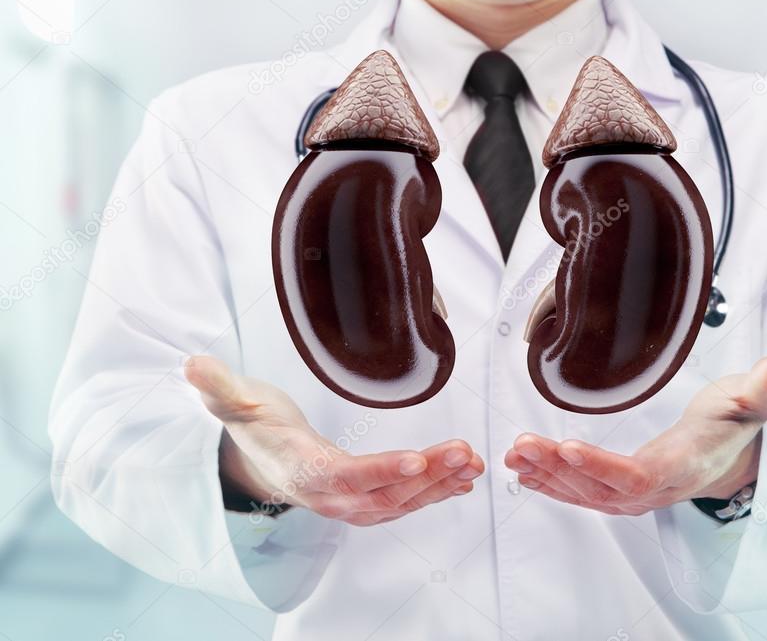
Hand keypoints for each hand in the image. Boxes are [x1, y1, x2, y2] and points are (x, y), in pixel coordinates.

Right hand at [185, 356, 484, 525]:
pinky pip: (402, 501)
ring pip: (398, 501)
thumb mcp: (234, 402)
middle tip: (464, 453)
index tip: (414, 461)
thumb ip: (219, 387)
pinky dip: (433, 491)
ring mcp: (348, 500)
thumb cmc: (254, 426)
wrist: (257, 455)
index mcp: (300, 470)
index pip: (343, 476)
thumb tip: (193, 366)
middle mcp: (328, 494)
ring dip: (438, 485)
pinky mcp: (364, 496)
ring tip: (472, 464)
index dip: (379, 472)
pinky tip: (461, 480)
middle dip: (426, 477)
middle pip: (382, 493)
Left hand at [504, 357, 766, 515]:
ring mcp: (635, 495)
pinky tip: (524, 472)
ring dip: (547, 475)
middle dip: (558, 468)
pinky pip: (582, 494)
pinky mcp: (620, 491)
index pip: (639, 475)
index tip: (569, 448)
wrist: (730, 455)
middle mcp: (655, 490)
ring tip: (515, 453)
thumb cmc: (732, 424)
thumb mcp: (751, 401)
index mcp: (682, 467)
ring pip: (585, 493)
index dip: (603, 467)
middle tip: (524, 445)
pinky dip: (551, 484)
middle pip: (601, 488)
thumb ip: (760, 391)